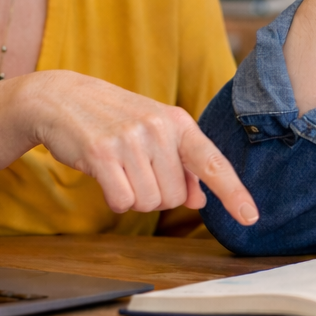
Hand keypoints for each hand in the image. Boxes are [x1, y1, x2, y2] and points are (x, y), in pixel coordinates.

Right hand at [20, 70, 258, 223]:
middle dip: (157, 194)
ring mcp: (130, 139)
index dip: (233, 192)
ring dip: (134, 196)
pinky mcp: (101, 153)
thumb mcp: (155, 132)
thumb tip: (199, 201)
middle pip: (174, 197)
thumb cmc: (115, 119)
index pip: (213, 162)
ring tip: (120, 169)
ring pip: (148, 202)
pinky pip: (121, 201)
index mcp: (179, 122)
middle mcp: (159, 129)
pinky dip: (115, 199)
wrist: (63, 98)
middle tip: (137, 169)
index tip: (251, 217)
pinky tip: (106, 177)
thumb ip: (182, 165)